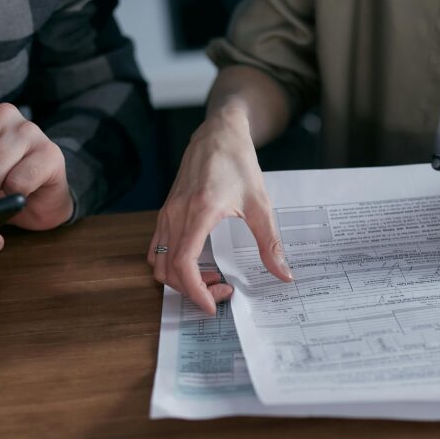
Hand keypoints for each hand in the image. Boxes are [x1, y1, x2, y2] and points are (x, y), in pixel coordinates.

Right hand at [149, 107, 292, 313]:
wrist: (218, 133)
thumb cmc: (238, 163)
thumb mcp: (261, 204)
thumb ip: (270, 243)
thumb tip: (283, 274)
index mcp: (200, 211)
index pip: (184, 263)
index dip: (195, 291)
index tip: (213, 305)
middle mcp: (177, 214)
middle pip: (170, 270)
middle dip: (194, 290)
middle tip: (222, 290)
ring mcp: (167, 214)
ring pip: (160, 263)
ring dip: (182, 279)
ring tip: (212, 277)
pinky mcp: (165, 213)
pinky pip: (156, 249)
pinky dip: (171, 265)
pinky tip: (197, 262)